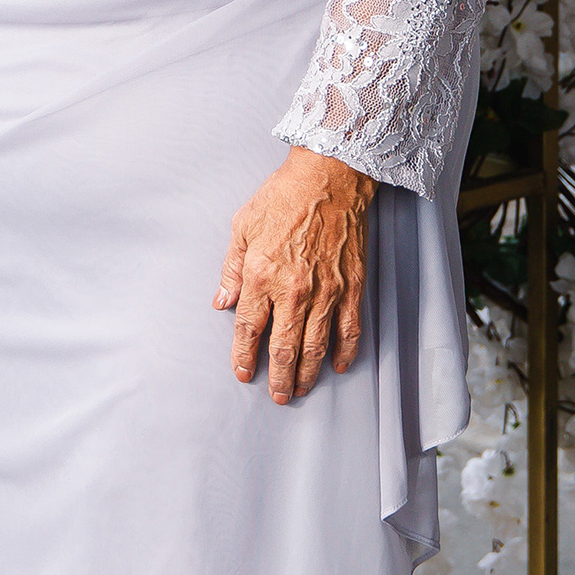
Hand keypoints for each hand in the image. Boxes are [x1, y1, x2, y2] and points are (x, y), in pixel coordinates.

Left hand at [214, 146, 374, 404]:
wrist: (328, 177)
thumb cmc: (282, 197)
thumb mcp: (242, 227)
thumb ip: (231, 270)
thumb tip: (222, 302)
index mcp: (262, 276)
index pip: (249, 329)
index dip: (244, 357)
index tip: (243, 374)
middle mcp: (293, 290)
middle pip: (284, 347)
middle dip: (279, 378)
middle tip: (278, 397)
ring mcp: (326, 291)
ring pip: (316, 345)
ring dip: (308, 372)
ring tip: (301, 389)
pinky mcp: (352, 286)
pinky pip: (350, 328)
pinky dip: (345, 351)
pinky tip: (338, 365)